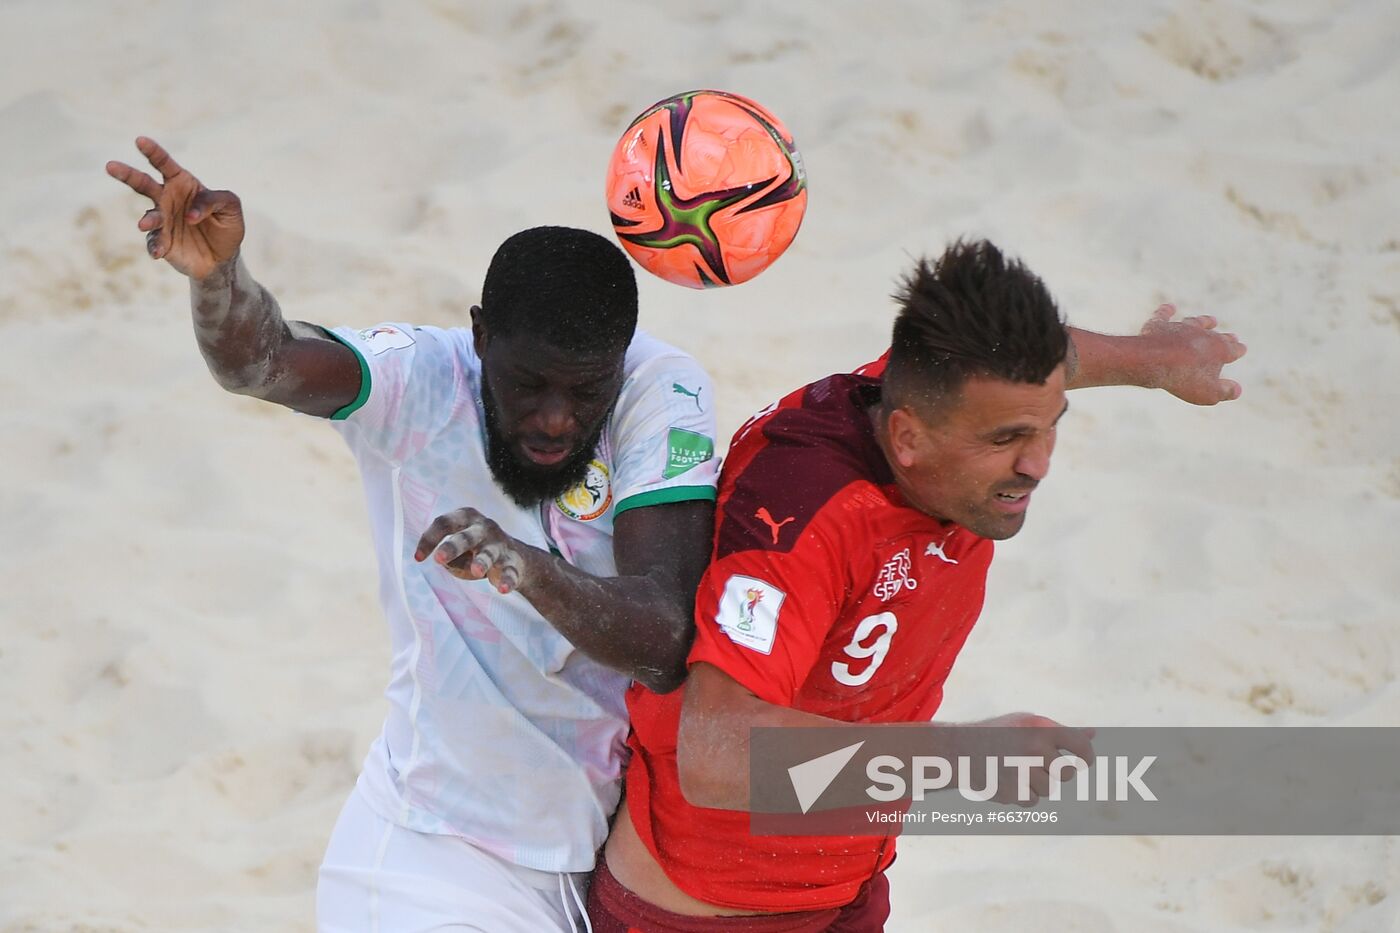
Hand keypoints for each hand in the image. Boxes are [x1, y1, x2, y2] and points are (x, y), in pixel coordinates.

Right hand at [106, 136, 243, 279]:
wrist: (223, 258)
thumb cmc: (226, 226)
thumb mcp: (231, 207)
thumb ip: (216, 200)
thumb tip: (191, 213)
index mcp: (183, 183)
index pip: (165, 164)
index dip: (153, 152)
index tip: (140, 140)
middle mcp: (167, 198)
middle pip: (143, 183)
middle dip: (127, 174)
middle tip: (111, 165)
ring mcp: (162, 220)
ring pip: (148, 216)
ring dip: (148, 219)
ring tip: (144, 224)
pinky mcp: (161, 241)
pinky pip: (153, 242)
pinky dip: (155, 246)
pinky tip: (158, 252)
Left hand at [414, 508, 530, 593]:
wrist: (516, 558)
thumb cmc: (475, 551)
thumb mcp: (458, 551)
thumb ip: (449, 557)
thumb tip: (446, 562)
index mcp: (466, 517)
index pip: (444, 523)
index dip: (429, 539)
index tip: (418, 558)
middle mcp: (484, 527)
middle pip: (466, 537)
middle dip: (453, 547)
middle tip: (439, 559)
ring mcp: (500, 545)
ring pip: (488, 554)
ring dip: (482, 562)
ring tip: (476, 571)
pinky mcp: (513, 563)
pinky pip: (509, 572)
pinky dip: (507, 580)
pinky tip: (503, 589)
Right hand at [939, 712, 1094, 806]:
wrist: (957, 749)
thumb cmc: (997, 734)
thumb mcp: (1026, 724)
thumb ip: (1059, 732)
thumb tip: (1094, 734)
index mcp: (1040, 728)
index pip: (1081, 746)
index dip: (1087, 757)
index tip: (1083, 762)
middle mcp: (1033, 748)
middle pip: (1066, 773)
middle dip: (1056, 772)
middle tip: (1037, 764)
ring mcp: (1022, 771)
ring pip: (1049, 788)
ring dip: (1037, 783)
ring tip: (1016, 770)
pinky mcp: (1012, 791)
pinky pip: (1032, 800)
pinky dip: (1023, 795)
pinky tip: (1007, 781)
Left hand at [1139, 304, 1246, 404]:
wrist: (1154, 360)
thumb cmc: (1183, 378)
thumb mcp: (1208, 393)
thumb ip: (1225, 392)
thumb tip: (1237, 390)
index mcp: (1220, 350)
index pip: (1234, 349)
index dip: (1238, 350)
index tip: (1241, 350)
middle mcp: (1203, 334)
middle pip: (1217, 336)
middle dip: (1226, 338)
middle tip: (1232, 337)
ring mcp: (1181, 327)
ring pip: (1195, 322)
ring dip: (1204, 321)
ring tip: (1211, 320)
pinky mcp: (1159, 325)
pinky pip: (1163, 315)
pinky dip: (1166, 311)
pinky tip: (1168, 307)